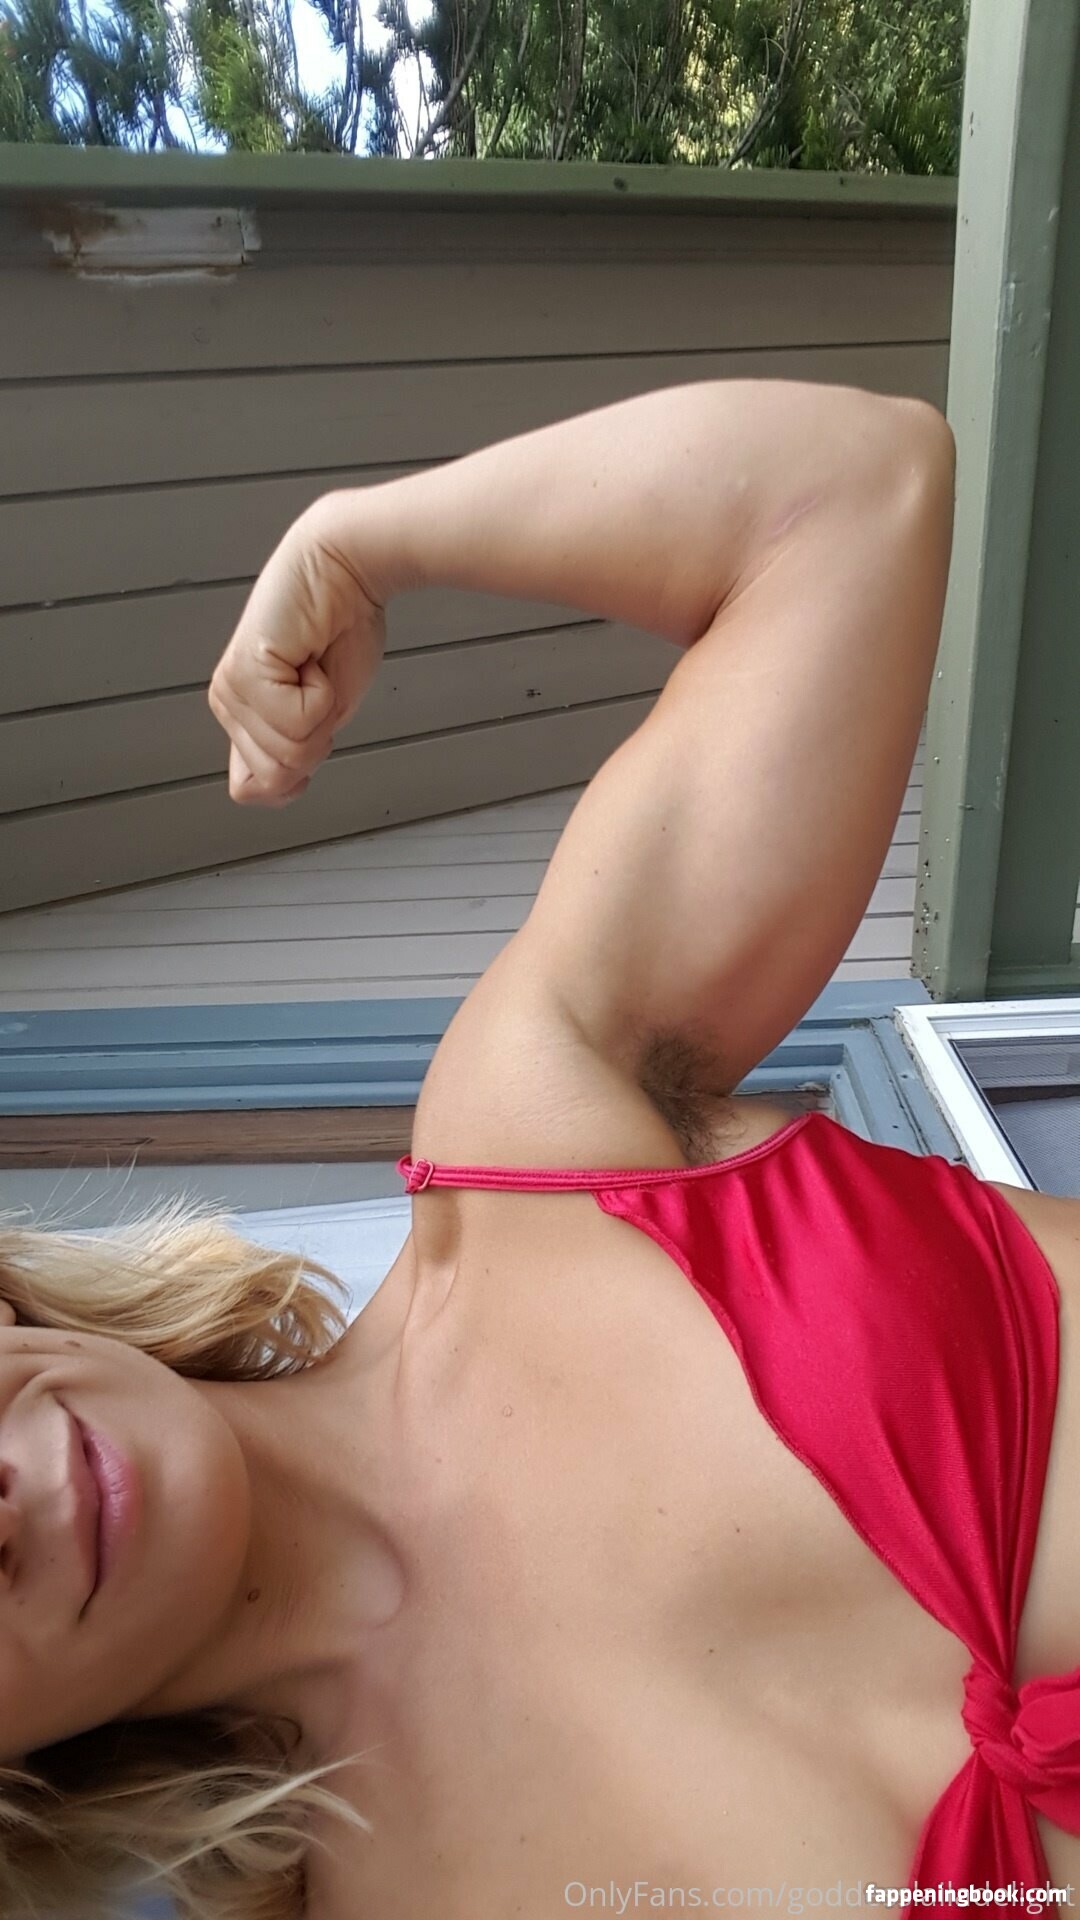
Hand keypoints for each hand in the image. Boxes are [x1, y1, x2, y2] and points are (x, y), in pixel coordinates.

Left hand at [207, 502, 386, 806]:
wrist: (348, 568)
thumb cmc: (343, 628)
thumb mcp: (326, 715)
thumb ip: (294, 757)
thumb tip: (275, 789)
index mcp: (244, 716)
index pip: (252, 789)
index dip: (296, 772)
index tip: (314, 721)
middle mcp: (227, 704)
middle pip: (277, 777)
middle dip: (316, 738)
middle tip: (318, 686)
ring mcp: (231, 690)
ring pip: (288, 754)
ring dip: (321, 713)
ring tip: (314, 667)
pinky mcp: (244, 673)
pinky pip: (297, 722)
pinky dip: (321, 694)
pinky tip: (311, 656)